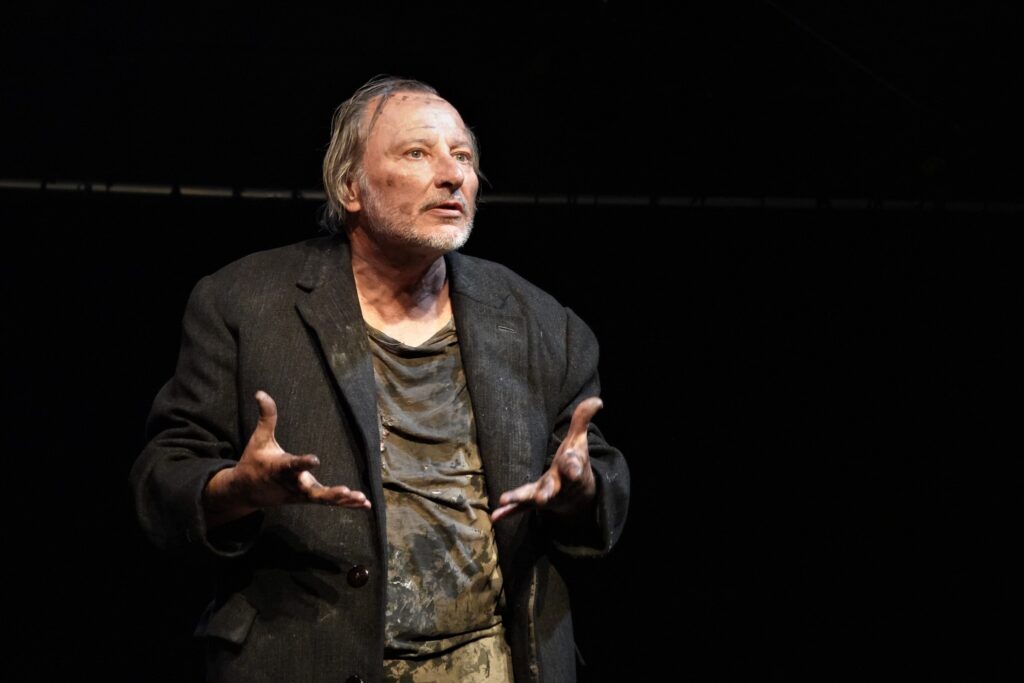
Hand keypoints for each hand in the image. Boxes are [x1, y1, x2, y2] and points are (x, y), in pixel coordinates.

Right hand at [204, 390, 369, 525]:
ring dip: (342, 500)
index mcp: (281, 468)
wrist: (245, 491)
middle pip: (312, 492)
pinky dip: (346, 504)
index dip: (303, 463)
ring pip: (323, 500)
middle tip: (345, 491)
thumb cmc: (254, 461)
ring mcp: (301, 494)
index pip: (293, 465)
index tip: (315, 460)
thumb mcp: (259, 439)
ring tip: (361, 499)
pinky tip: (365, 505)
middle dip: (329, 493)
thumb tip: (261, 392)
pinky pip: (328, 503)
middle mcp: (293, 484)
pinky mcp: (307, 499)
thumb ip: (266, 416)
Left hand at [490, 397, 602, 522]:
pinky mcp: (533, 502)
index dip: (574, 465)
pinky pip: (520, 508)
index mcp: (572, 468)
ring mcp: (546, 495)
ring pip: (533, 498)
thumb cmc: (576, 462)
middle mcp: (559, 484)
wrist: (579, 496)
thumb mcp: (580, 441)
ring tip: (505, 498)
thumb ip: (583, 420)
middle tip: (542, 497)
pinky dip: (509, 512)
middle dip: (548, 492)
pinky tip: (495, 516)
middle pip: (554, 487)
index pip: (574, 465)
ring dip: (520, 498)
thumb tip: (598, 400)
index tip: (573, 467)